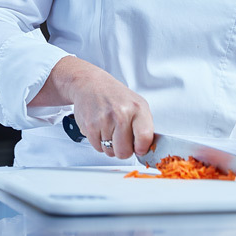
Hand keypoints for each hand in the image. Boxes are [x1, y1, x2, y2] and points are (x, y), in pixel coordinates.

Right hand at [30, 56, 153, 159]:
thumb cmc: (114, 94)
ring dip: (109, 145)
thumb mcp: (137, 104)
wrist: (90, 83)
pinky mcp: (90, 126)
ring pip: (110, 152)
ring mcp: (104, 120)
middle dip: (123, 149)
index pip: (145, 138)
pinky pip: (97, 148)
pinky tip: (100, 128)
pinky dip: (98, 142)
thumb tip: (146, 147)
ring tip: (109, 129)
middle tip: (121, 138)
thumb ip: (144, 126)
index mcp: (137, 108)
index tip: (139, 148)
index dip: (142, 148)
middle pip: (125, 152)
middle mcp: (121, 114)